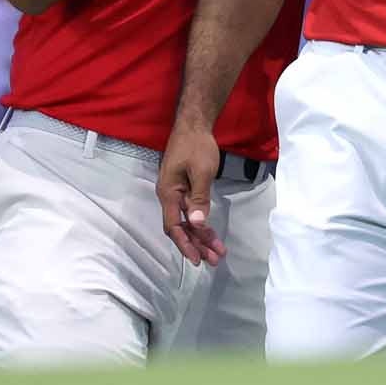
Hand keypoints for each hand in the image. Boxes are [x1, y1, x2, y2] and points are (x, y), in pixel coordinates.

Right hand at [157, 120, 224, 265]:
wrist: (194, 124)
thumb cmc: (196, 145)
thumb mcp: (201, 171)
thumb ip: (199, 198)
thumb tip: (198, 223)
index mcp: (168, 192)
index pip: (174, 226)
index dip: (185, 244)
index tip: (197, 259)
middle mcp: (169, 195)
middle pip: (180, 227)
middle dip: (197, 245)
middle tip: (214, 260)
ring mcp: (176, 193)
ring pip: (187, 221)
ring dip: (201, 237)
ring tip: (217, 252)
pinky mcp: (184, 189)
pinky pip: (191, 211)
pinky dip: (201, 223)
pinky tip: (210, 233)